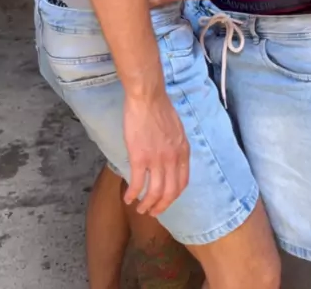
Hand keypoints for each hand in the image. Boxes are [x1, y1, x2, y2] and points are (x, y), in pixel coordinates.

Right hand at [123, 88, 189, 216]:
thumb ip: (176, 147)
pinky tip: (127, 198)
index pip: (182, 183)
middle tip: (152, 212)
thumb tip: (172, 160)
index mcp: (183, 152)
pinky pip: (138, 183)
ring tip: (139, 208)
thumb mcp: (177, 130)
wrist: (147, 97)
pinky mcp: (140, 158)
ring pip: (154, 192)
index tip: (166, 201)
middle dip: (161, 207)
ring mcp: (157, 160)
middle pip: (170, 193)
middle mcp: (173, 159)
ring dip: (146, 205)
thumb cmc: (160, 108)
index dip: (173, 197)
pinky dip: (132, 194)